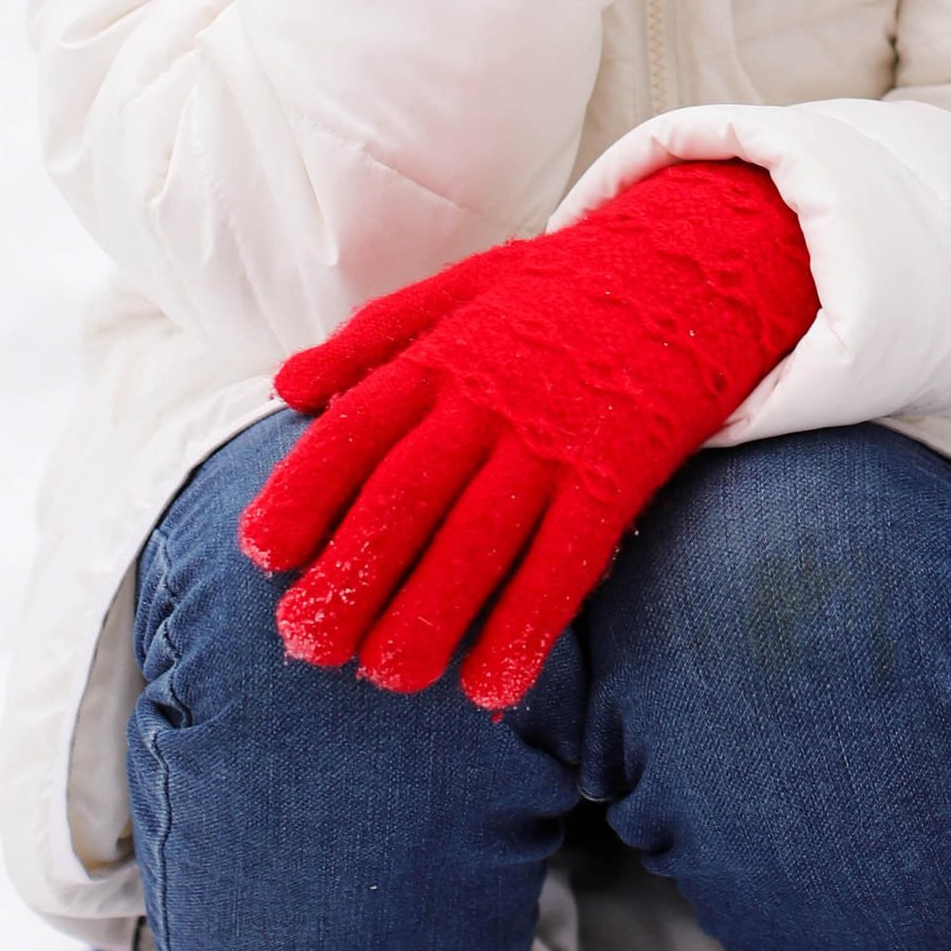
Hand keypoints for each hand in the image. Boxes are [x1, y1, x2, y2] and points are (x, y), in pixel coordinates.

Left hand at [238, 160, 817, 708]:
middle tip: (308, 645)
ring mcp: (555, 439)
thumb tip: (286, 388)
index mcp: (443, 355)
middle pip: (405, 498)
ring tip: (388, 677)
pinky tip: (492, 685)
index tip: (262, 554)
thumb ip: (374, 340)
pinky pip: (566, 558)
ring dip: (428, 616)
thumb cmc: (563, 288)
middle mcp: (489, 400)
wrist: (689, 266)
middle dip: (350, 576)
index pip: (356, 430)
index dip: (303, 493)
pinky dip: (527, 625)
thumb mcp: (461, 287)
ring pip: (479, 539)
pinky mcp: (617, 472)